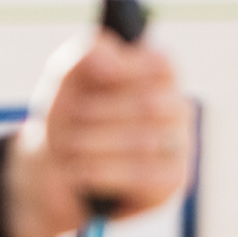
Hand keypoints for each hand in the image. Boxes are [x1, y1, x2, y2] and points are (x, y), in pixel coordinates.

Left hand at [2, 28, 190, 236]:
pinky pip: (144, 176)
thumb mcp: (67, 78)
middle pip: (148, 104)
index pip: (161, 66)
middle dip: (98, 111)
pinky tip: (80, 171)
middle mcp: (177, 108)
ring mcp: (180, 146)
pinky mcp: (172, 181)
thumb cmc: (70, 116)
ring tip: (66, 147)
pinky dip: (105, 172)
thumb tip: (110, 60)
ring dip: (94, 143)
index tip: (91, 75)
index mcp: (159, 75)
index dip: (127, 69)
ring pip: (144, 142)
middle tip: (65, 116)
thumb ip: (86, 55)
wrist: (58, 170)